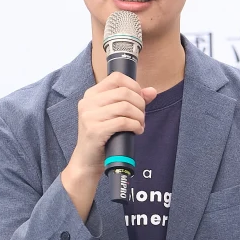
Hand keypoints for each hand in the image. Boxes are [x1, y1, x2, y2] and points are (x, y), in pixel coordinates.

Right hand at [62, 73, 156, 218]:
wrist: (87, 161)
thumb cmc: (103, 137)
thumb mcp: (115, 115)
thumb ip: (133, 101)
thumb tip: (152, 91)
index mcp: (91, 94)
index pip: (116, 78)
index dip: (134, 86)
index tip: (140, 99)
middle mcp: (88, 102)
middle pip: (124, 92)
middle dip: (140, 104)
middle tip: (142, 116)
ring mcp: (89, 116)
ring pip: (125, 107)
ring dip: (139, 116)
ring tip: (140, 125)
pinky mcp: (95, 130)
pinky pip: (122, 122)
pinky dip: (135, 125)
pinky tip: (137, 131)